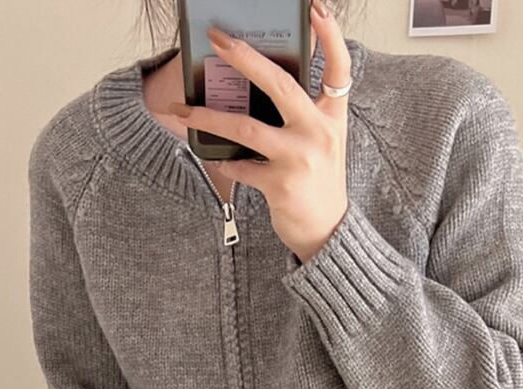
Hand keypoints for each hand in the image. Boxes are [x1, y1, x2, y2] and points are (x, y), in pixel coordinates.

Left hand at [168, 0, 350, 262]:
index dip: (330, 37)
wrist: (327, 232)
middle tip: (218, 39)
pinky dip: (223, 161)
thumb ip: (305, 116)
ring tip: (183, 109)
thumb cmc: (321, 184)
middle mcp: (319, 134)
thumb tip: (262, 90)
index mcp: (333, 119)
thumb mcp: (325, 144)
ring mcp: (299, 159)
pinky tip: (215, 158)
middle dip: (245, 58)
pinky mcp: (280, 185)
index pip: (339, 70)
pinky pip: (240, 166)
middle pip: (281, 85)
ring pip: (246, 127)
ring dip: (209, 116)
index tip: (316, 8)